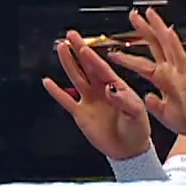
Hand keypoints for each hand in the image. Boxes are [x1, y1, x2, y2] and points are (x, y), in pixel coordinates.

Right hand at [42, 30, 152, 159]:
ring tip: (61, 48)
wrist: (129, 149)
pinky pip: (66, 100)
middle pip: (87, 66)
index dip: (92, 58)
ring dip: (68, 63)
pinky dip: (56, 92)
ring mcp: (90, 100)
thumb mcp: (137, 113)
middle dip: (79, 50)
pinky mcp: (81, 113)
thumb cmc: (138, 129)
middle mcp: (101, 89)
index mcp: (117, 86)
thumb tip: (109, 89)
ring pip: (76, 78)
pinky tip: (48, 82)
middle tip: (71, 36)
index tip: (84, 47)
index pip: (102, 68)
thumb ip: (123, 101)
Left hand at [106, 8, 185, 138]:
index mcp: (165, 80)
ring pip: (167, 45)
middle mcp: (172, 72)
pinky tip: (168, 31)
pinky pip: (180, 57)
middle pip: (155, 45)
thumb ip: (155, 104)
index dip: (129, 57)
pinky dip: (174, 43)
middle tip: (134, 15)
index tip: (114, 52)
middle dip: (144, 30)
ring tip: (149, 14)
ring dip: (157, 28)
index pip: (144, 64)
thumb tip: (147, 97)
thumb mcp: (164, 114)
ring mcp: (179, 72)